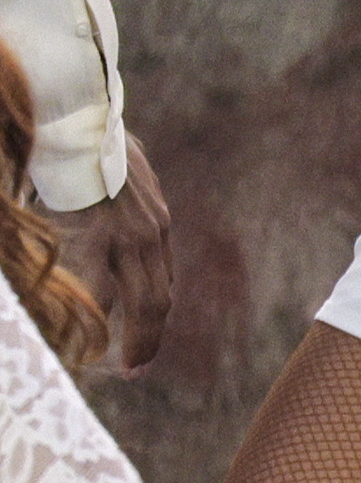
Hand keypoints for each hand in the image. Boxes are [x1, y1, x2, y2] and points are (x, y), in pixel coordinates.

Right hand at [54, 142, 171, 376]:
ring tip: (126, 369)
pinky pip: (101, 291)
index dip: (153, 313)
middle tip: (138, 369)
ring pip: (141, 303)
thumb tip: (86, 209)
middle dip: (150, 338)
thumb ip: (113, 202)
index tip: (144, 336)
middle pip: (158, 299)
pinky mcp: (103, 235)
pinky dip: (95, 321)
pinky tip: (86, 343)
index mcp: (155, 222)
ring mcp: (131, 236)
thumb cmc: (84, 140)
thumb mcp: (115, 175)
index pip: (160, 280)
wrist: (77, 113)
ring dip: (135, 340)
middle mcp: (151, 233)